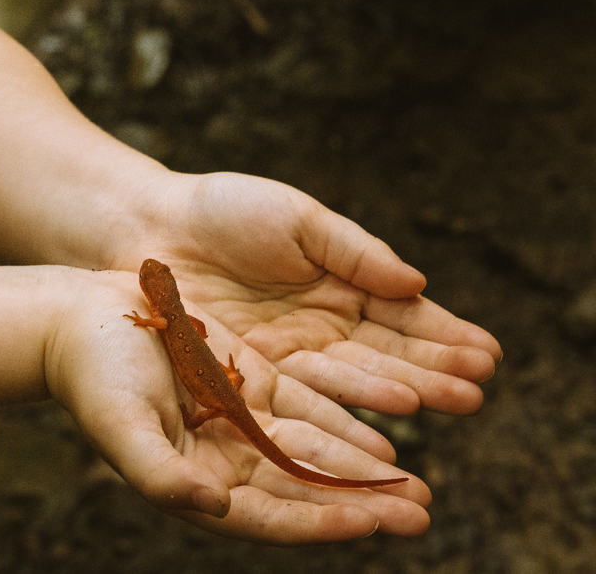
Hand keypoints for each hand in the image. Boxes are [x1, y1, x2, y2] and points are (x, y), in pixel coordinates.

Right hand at [46, 272, 430, 542]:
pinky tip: (384, 434)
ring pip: (314, 452)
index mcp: (195, 482)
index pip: (268, 515)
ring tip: (417, 485)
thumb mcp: (121, 427)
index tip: (369, 523)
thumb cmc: (91, 377)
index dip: (318, 522)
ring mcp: (239, 421)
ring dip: (363, 470)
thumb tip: (217, 508)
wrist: (79, 320)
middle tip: (420, 513)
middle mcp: (224, 461)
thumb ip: (163, 475)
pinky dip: (344, 422)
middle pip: (304, 491)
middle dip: (362, 504)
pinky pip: (307, 408)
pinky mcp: (248, 381)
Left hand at [105, 171, 500, 416]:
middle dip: (434, 372)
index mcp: (340, 286)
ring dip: (403, 393)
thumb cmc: (223, 210)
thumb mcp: (296, 219)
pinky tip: (384, 425)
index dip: (443, 334)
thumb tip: (418, 281)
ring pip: (353, 381)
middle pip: (386, 355)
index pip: (402, 316)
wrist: (148, 227)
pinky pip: (305, 399)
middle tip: (479, 392)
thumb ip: (356, 251)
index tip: (487, 352)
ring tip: (450, 405)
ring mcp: (289, 357)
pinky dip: (345, 412)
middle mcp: (322, 329)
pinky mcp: (252, 378)